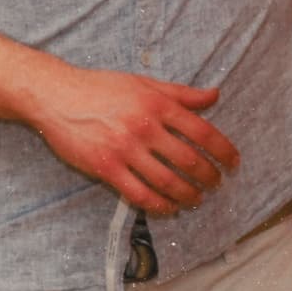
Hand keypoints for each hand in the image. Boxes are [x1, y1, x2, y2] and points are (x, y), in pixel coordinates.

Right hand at [30, 67, 239, 215]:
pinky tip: (169, 208)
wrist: (57, 96)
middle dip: (209, 176)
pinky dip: (158, 204)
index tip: (233, 163)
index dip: (223, 151)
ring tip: (197, 199)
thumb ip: (182, 93)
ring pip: (166, 181)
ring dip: (188, 194)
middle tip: (217, 184)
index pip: (203, 132)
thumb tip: (215, 95)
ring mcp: (125, 149)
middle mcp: (145, 127)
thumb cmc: (103, 87)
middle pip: (189, 160)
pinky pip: (138, 194)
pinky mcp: (105, 168)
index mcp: (159, 105)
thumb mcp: (145, 83)